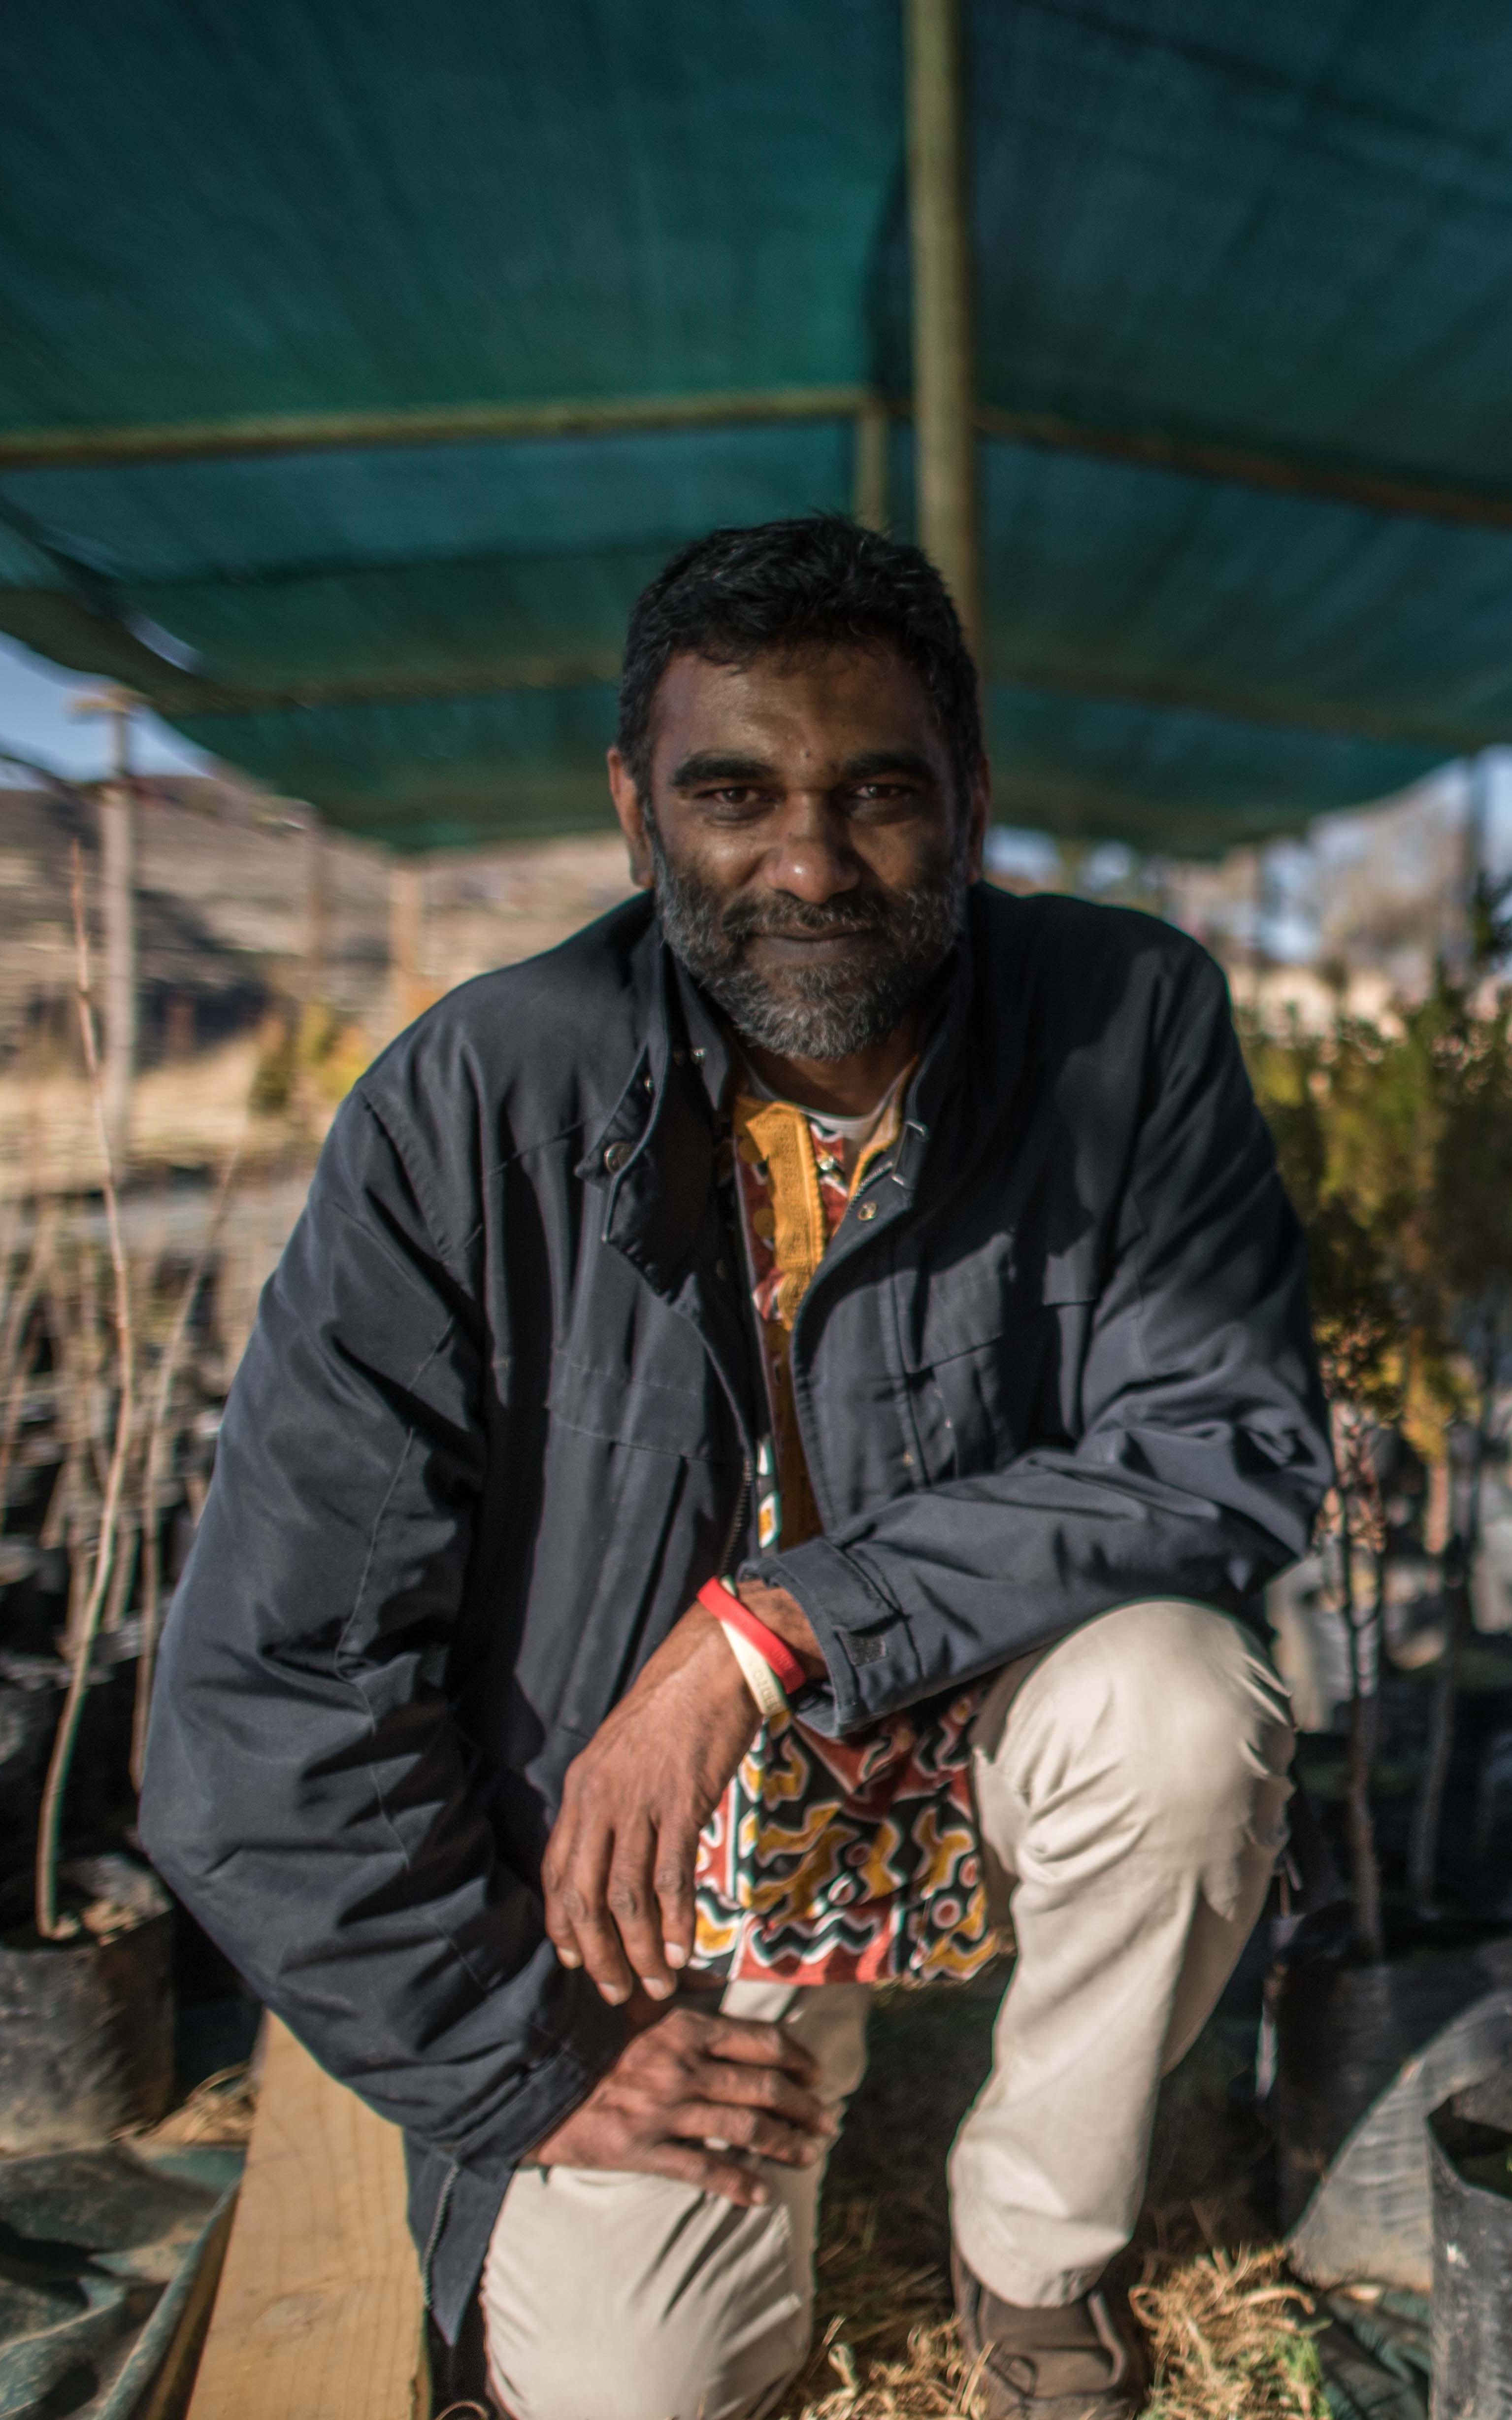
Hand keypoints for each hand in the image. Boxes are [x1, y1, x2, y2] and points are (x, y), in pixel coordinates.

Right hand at [527, 1999, 833, 2205]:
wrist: (532, 2070)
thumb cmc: (587, 2030)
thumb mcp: (634, 1997)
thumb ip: (679, 1987)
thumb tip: (716, 1980)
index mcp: (686, 2025)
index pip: (761, 2040)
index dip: (797, 2058)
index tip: (817, 2074)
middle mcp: (683, 2066)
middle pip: (763, 2088)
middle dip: (803, 2107)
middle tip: (826, 2122)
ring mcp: (665, 2109)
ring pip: (744, 2130)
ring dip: (785, 2143)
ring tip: (809, 2155)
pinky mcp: (643, 2148)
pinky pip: (703, 2170)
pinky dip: (737, 2184)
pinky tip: (760, 2195)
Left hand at [542, 1587, 823, 2002]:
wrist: (711, 1669)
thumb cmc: (671, 1714)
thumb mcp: (621, 1755)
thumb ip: (608, 1803)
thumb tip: (609, 1855)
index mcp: (580, 1790)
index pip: (557, 1873)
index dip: (563, 1924)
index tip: (576, 1962)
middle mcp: (599, 1800)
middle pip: (585, 1896)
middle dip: (598, 1954)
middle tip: (617, 1991)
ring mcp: (638, 1803)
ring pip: (626, 1897)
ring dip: (640, 1949)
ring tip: (655, 1984)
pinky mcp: (681, 1804)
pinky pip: (671, 1876)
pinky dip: (676, 1922)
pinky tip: (685, 1952)